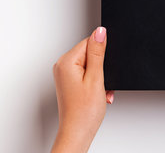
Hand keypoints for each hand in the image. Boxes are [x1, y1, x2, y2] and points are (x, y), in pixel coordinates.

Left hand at [51, 27, 113, 152]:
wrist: (77, 133)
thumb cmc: (84, 112)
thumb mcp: (96, 78)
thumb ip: (98, 52)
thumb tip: (100, 31)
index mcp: (66, 62)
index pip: (89, 42)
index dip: (102, 55)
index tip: (103, 70)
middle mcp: (62, 66)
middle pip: (90, 53)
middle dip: (101, 67)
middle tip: (101, 83)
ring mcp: (64, 75)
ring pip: (90, 65)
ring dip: (100, 77)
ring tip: (99, 91)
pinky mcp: (69, 82)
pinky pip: (87, 74)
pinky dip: (95, 83)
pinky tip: (96, 94)